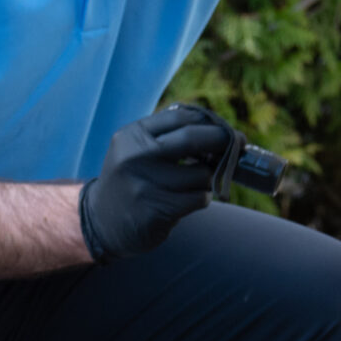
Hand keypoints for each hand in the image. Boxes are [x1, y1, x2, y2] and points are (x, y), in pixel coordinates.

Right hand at [78, 104, 234, 262]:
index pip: (181, 117)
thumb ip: (168, 137)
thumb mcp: (136, 151)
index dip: (210, 122)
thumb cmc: (132, 182)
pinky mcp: (158, 210)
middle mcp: (136, 156)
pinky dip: (201, 199)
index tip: (227, 129)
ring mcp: (146, 184)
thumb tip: (220, 129)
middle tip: (239, 144)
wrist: (101, 223)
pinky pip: (200, 198)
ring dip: (208, 180)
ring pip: (202, 174)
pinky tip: (185, 202)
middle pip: (193, 138)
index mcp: (132, 136)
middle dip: (224, 141)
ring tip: (192, 186)